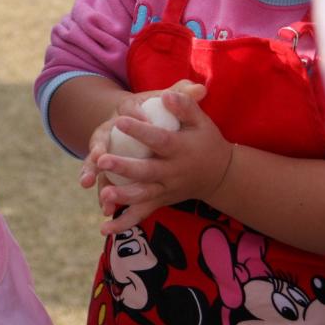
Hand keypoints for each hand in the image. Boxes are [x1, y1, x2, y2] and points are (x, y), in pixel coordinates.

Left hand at [95, 82, 232, 234]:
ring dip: (123, 198)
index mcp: (181, 149)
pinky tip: (103, 229)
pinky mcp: (161, 202)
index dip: (140, 131)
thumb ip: (185, 106)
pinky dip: (124, 223)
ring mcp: (166, 190)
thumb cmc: (205, 141)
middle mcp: (173, 172)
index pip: (160, 140)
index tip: (120, 120)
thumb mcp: (201, 121)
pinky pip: (141, 214)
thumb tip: (167, 95)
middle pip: (147, 171)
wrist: (221, 174)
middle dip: (124, 167)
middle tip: (102, 161)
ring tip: (104, 195)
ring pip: (143, 196)